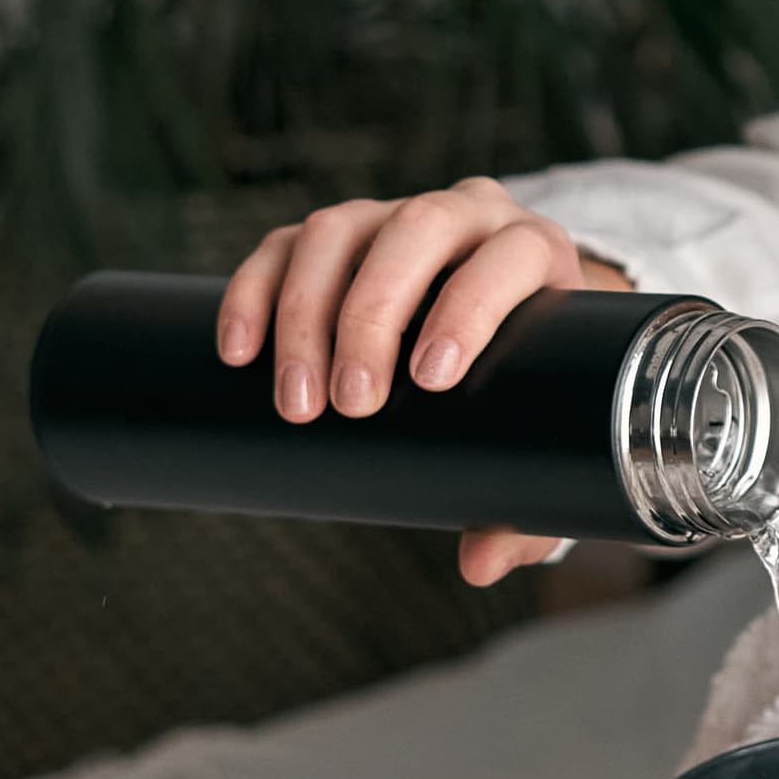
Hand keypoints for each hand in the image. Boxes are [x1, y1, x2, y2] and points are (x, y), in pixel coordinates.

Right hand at [213, 177, 631, 587]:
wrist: (503, 329)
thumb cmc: (530, 387)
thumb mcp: (541, 437)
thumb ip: (525, 506)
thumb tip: (479, 562)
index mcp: (535, 253)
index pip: (507, 257)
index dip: (469, 306)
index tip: (430, 379)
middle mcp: (466, 215)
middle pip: (414, 232)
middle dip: (372, 315)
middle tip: (350, 403)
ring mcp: (392, 216)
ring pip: (338, 232)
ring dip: (305, 313)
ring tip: (295, 401)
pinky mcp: (334, 234)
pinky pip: (282, 245)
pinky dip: (253, 292)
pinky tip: (238, 353)